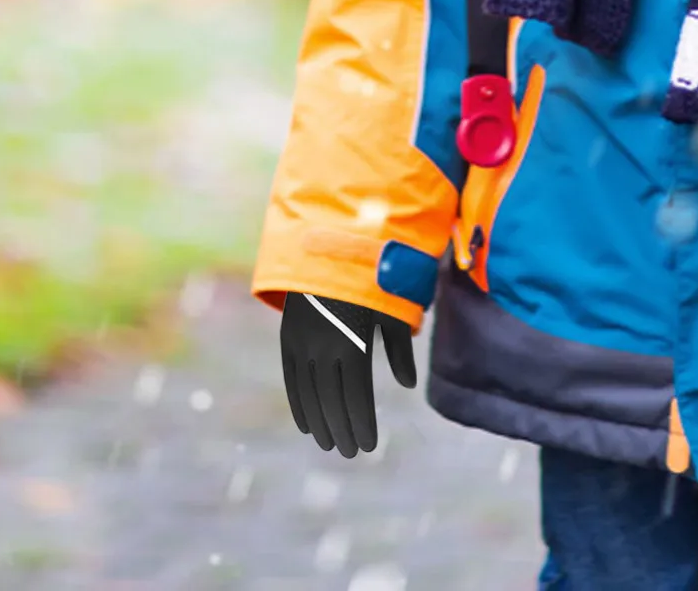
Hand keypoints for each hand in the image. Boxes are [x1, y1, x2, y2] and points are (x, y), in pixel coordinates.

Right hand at [279, 293, 416, 457]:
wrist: (330, 246)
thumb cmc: (372, 277)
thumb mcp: (392, 307)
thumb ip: (399, 346)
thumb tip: (408, 383)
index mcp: (352, 339)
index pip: (356, 393)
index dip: (362, 421)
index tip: (369, 445)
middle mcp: (323, 345)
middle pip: (331, 398)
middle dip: (342, 427)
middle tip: (352, 452)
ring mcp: (302, 342)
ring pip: (309, 393)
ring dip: (320, 421)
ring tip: (330, 443)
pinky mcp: (289, 336)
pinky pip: (292, 378)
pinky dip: (299, 402)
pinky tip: (306, 424)